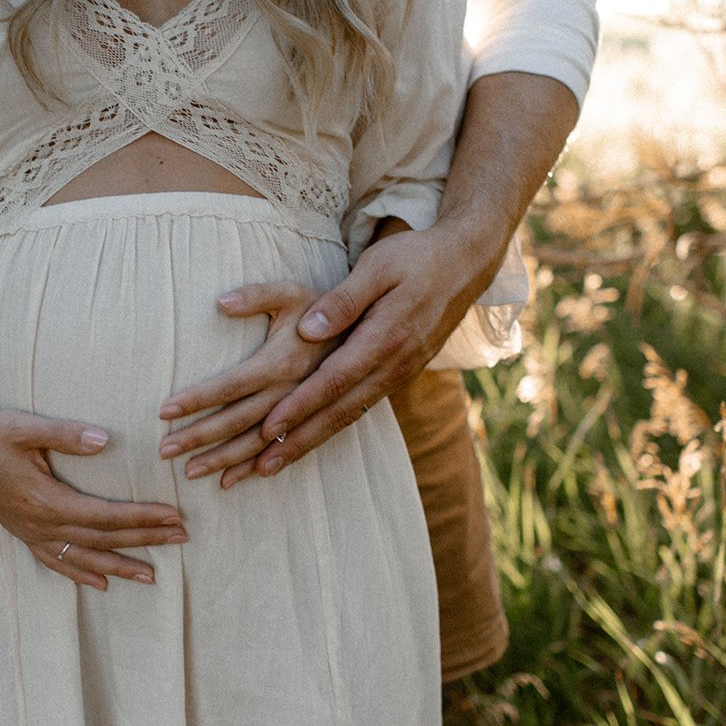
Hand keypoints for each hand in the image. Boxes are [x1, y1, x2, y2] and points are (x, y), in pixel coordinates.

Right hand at [0, 407, 187, 589]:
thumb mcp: (26, 427)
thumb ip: (66, 434)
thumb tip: (105, 439)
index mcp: (47, 500)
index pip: (106, 516)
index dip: (142, 518)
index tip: (174, 515)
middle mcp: (41, 524)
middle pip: (102, 540)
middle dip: (144, 540)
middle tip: (181, 538)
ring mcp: (31, 532)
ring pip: (83, 559)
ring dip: (119, 567)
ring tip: (152, 577)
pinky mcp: (23, 532)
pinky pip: (56, 562)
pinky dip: (81, 575)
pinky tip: (101, 584)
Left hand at [156, 282, 334, 488]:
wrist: (397, 319)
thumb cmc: (335, 302)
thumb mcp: (296, 290)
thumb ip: (260, 295)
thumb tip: (221, 302)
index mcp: (288, 358)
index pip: (233, 385)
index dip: (198, 398)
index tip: (164, 411)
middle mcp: (299, 388)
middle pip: (242, 420)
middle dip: (201, 437)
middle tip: (163, 451)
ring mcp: (315, 407)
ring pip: (265, 442)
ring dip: (227, 460)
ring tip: (191, 473)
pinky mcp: (332, 416)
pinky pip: (296, 447)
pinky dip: (267, 464)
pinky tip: (241, 477)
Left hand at [251, 226, 484, 475]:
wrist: (465, 265)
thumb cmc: (415, 258)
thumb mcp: (378, 266)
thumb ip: (343, 299)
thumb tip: (307, 328)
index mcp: (385, 337)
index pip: (334, 380)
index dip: (299, 406)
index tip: (267, 427)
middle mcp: (393, 365)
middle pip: (339, 411)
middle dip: (298, 441)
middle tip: (261, 467)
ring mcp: (399, 374)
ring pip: (349, 416)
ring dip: (311, 442)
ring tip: (274, 465)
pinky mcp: (399, 375)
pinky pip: (360, 408)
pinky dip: (331, 428)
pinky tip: (310, 440)